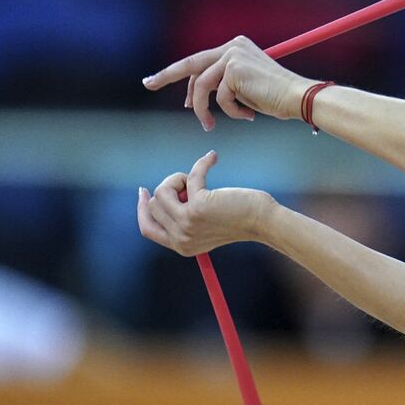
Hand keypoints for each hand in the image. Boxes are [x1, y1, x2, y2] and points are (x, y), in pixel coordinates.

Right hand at [137, 150, 273, 255]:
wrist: (262, 222)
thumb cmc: (237, 220)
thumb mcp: (204, 226)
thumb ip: (183, 218)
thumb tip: (158, 194)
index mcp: (181, 246)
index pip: (147, 229)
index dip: (142, 208)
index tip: (143, 190)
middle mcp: (181, 238)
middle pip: (154, 204)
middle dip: (169, 188)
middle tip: (190, 185)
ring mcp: (188, 223)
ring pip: (162, 191)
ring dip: (179, 178)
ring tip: (199, 179)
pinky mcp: (198, 206)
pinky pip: (189, 176)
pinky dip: (202, 164)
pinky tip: (212, 158)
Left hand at [141, 35, 320, 131]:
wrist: (299, 98)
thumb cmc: (277, 98)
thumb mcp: (246, 88)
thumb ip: (224, 84)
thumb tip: (198, 97)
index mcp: (234, 47)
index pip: (199, 61)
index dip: (179, 75)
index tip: (157, 80)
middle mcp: (231, 46)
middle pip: (190, 64)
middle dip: (166, 76)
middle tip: (148, 83)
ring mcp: (231, 56)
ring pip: (203, 86)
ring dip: (205, 110)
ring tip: (209, 125)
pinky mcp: (233, 70)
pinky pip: (220, 98)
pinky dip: (232, 112)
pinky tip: (248, 116)